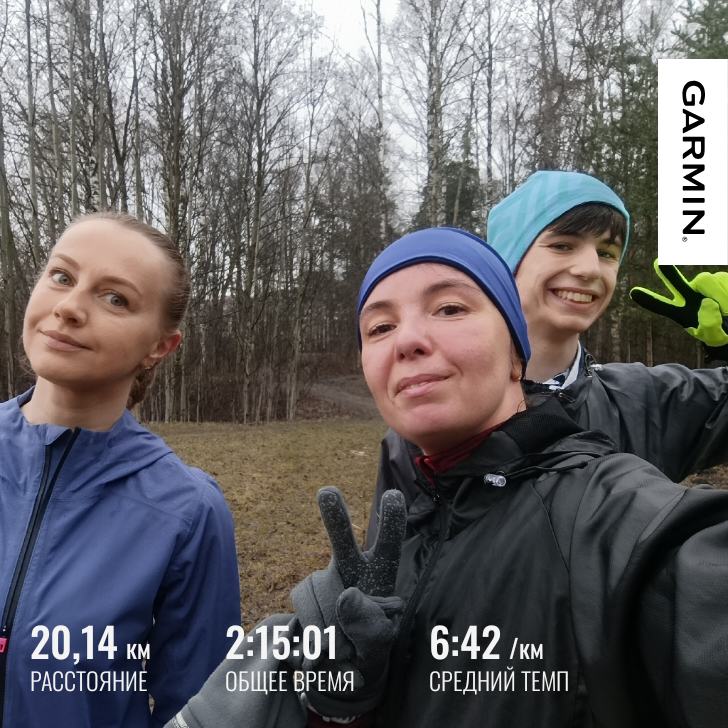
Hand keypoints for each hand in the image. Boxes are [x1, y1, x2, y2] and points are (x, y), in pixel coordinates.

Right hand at [289, 487, 406, 716]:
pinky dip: (314, 633)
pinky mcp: (304, 591)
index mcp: (379, 573)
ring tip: (341, 646)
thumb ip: (369, 625)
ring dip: (328, 629)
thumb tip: (347, 594)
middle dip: (335, 517)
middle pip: (342, 539)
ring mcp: (324, 577)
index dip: (391, 520)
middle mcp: (350, 566)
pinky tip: (322, 644)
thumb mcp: (379, 643)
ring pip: (319, 596)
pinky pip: (305, 611)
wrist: (338, 666)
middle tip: (327, 491)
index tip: (393, 496)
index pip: (389, 543)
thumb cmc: (368, 646)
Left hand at [630, 261, 727, 348]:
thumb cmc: (720, 332)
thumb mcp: (714, 336)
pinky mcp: (719, 279)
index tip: (634, 292)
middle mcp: (689, 295)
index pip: (662, 305)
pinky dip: (727, 291)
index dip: (650, 300)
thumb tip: (707, 303)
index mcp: (681, 311)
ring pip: (706, 280)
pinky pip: (723, 279)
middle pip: (675, 281)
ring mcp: (703, 286)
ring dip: (719, 294)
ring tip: (727, 309)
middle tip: (658, 263)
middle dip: (668, 272)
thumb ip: (710, 325)